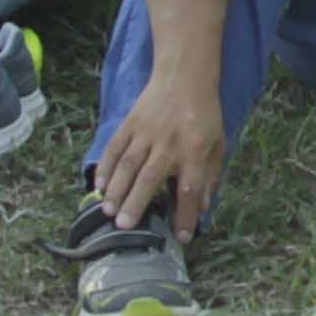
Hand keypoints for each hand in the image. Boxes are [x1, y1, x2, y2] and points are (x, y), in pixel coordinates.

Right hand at [95, 71, 230, 239]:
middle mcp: (169, 144)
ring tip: (108, 211)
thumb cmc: (203, 116)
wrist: (184, 77)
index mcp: (195, 151)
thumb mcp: (217, 145)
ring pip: (128, 164)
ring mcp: (146, 133)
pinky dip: (105, 166)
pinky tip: (99, 185)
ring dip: (117, 189)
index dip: (186, 215)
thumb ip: (209, 176)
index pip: (190, 188)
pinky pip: (115, 147)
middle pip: (150, 178)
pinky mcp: (130, 124)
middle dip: (136, 203)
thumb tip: (202, 208)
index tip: (180, 238)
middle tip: (124, 227)